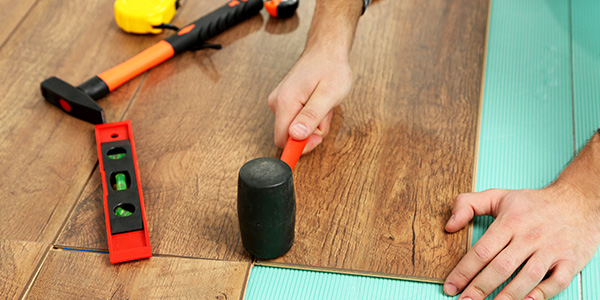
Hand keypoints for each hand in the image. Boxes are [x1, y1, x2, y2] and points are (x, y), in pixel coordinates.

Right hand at [267, 48, 351, 152]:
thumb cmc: (331, 69)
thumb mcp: (328, 95)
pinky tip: (318, 103)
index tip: (317, 139)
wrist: (327, 50)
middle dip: (311, 133)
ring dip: (313, 124)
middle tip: (324, 116)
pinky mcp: (284, 101)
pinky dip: (311, 116)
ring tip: (323, 106)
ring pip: (295, 129)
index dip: (301, 146)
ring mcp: (280, 101)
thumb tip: (295, 135)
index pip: (283, 140)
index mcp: (285, 102)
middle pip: (290, 136)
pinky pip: (296, 120)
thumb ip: (311, 116)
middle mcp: (277, 102)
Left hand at [444, 184, 599, 299]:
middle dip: (480, 288)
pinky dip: (541, 294)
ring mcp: (551, 249)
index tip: (451, 286)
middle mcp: (530, 236)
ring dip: (507, 296)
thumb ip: (468, 204)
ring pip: (527, 277)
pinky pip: (556, 281)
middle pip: (501, 267)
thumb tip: (449, 225)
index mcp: (510, 222)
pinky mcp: (570, 260)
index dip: (464, 271)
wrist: (578, 201)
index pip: (482, 250)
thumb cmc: (533, 203)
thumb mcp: (498, 196)